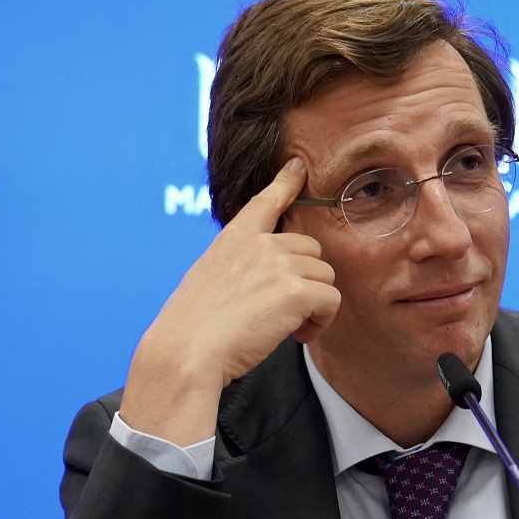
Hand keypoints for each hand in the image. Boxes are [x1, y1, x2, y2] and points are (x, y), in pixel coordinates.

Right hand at [118, 157, 340, 444]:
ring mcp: (280, 264)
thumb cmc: (193, 327)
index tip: (298, 166)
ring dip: (315, 305)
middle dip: (307, 282)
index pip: (266, 201)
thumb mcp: (210, 279)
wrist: (187, 351)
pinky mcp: (296, 291)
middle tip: (285, 314)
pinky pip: (331, 301)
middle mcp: (261, 244)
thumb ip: (241, 267)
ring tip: (287, 328)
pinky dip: (322, 322)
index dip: (286, 182)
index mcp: (235, 238)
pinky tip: (298, 336)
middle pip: (313, 252)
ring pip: (326, 278)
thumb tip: (269, 282)